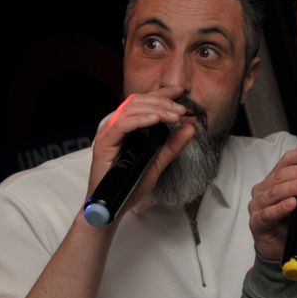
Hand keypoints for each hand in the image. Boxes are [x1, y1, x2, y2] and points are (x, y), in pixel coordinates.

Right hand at [87, 87, 195, 219]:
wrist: (113, 206)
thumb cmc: (130, 185)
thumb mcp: (159, 162)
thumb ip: (174, 144)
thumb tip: (192, 126)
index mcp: (127, 126)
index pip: (144, 102)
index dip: (163, 94)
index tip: (182, 91)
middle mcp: (116, 126)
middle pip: (138, 101)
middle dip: (163, 102)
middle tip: (183, 110)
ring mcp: (108, 133)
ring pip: (131, 108)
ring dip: (156, 109)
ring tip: (174, 115)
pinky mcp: (104, 143)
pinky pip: (122, 125)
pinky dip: (140, 120)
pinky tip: (156, 120)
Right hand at [248, 144, 296, 260]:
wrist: (280, 250)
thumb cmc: (292, 223)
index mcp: (275, 180)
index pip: (287, 161)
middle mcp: (264, 189)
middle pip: (281, 175)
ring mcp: (258, 205)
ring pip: (275, 192)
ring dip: (293, 187)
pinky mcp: (257, 222)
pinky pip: (268, 213)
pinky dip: (280, 208)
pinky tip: (292, 204)